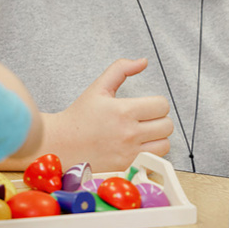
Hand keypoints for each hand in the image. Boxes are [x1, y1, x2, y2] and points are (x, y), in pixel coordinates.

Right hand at [49, 58, 172, 172]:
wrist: (62, 144)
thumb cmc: (80, 116)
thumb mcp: (99, 87)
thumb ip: (121, 69)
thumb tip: (143, 61)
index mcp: (123, 110)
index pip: (162, 105)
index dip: (157, 104)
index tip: (147, 106)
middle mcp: (128, 133)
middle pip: (167, 125)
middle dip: (159, 120)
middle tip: (146, 119)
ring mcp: (128, 152)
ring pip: (165, 144)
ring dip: (158, 138)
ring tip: (145, 133)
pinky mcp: (126, 166)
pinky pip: (153, 159)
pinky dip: (150, 152)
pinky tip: (138, 146)